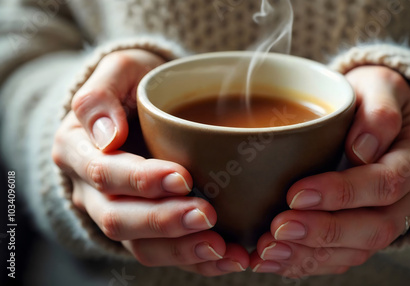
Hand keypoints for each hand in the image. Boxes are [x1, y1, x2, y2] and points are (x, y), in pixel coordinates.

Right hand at [52, 50, 248, 275]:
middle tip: (207, 215)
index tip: (183, 178)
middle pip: (118, 218)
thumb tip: (107, 134)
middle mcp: (91, 190)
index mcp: (78, 149)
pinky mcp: (143, 228)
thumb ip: (101, 95)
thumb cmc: (135, 85)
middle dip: (164, 221)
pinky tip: (227, 258)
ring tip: (222, 248)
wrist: (141, 107)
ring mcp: (116, 212)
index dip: (140, 181)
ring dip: (181, 250)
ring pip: (140, 245)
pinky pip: (163, 253)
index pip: (103, 172)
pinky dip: (195, 261)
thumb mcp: (119, 71)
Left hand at [250, 66, 409, 276]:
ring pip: (361, 249)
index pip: (387, 181)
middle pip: (376, 227)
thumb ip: (378, 111)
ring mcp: (401, 216)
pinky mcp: (377, 229)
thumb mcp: (380, 84)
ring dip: (311, 254)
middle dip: (323, 231)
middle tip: (278, 228)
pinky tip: (276, 259)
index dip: (342, 193)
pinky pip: (349, 256)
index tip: (295, 193)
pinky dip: (310, 261)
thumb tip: (362, 149)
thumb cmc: (377, 95)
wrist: (387, 116)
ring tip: (268, 251)